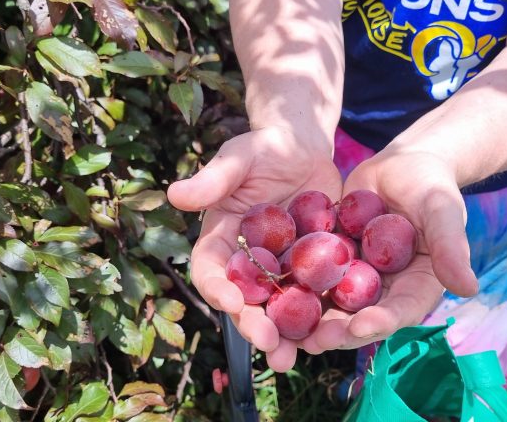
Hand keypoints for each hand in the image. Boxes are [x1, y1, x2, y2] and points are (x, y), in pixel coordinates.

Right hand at [167, 126, 341, 370]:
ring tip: (293, 358)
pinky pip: (315, 296)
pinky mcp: (311, 270)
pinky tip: (331, 332)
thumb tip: (175, 194)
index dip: (217, 289)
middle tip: (269, 345)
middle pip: (245, 301)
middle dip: (253, 325)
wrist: (304, 149)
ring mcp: (280, 270)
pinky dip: (321, 317)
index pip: (211, 271)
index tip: (231, 302)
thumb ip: (213, 179)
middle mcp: (247, 263)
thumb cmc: (264, 148)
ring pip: (278, 309)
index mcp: (221, 241)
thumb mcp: (239, 158)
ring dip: (284, 336)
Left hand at [300, 150, 478, 352]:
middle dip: (337, 332)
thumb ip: (452, 247)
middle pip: (360, 318)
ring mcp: (356, 278)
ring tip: (287, 331)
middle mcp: (385, 290)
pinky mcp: (331, 262)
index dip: (380, 323)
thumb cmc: (432, 184)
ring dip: (310, 320)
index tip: (360, 327)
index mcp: (417, 286)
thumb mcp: (442, 210)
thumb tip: (470, 288)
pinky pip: (311, 277)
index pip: (400, 311)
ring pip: (332, 306)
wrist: (402, 164)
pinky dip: (293, 287)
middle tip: (314, 341)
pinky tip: (270, 293)